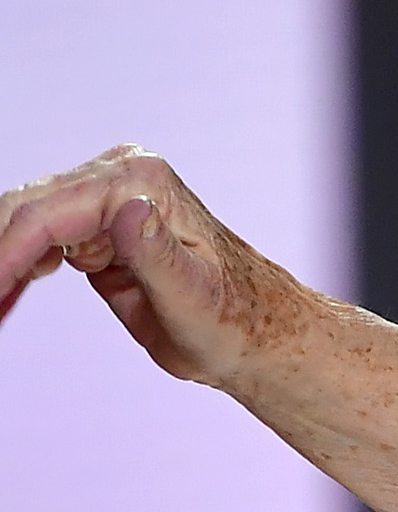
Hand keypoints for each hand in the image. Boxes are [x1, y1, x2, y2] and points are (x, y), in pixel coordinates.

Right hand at [0, 145, 298, 384]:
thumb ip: (156, 254)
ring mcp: (106, 197)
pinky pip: (38, 239)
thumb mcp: (194, 297)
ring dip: (4, 260)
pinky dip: (16, 266)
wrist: (257, 335)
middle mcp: (120, 176)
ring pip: (24, 221)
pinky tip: (8, 294)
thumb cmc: (236, 321)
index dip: (4, 255)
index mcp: (142, 182)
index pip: (49, 215)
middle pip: (25, 210)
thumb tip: (129, 208)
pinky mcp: (97, 227)